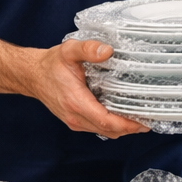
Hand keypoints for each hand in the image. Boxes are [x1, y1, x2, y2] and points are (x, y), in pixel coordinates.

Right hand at [25, 38, 148, 138]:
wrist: (32, 75)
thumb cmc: (50, 64)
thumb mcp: (68, 50)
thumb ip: (88, 49)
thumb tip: (107, 51)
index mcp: (76, 101)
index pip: (105, 121)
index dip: (127, 124)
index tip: (144, 122)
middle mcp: (75, 116)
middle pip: (108, 130)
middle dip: (130, 128)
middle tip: (149, 119)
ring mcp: (74, 121)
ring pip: (103, 132)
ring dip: (122, 128)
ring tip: (140, 119)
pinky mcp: (74, 121)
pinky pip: (97, 128)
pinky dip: (112, 126)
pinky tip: (122, 116)